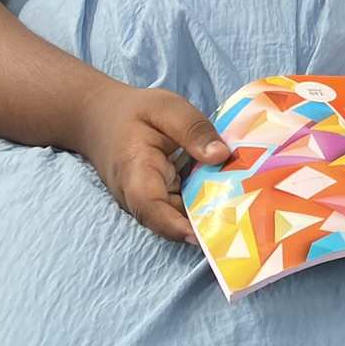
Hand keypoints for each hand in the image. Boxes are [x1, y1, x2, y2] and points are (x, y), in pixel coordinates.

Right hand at [73, 83, 228, 243]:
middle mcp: (137, 195)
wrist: (100, 118)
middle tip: (242, 225)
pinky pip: (181, 207)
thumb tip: (222, 155)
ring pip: (178, 216)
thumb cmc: (134, 112)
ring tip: (245, 215)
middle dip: (203, 225)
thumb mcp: (167, 108)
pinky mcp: (157, 198)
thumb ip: (193, 130)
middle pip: (169, 219)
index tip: (202, 237)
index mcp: (136, 172)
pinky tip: (233, 199)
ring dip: (207, 217)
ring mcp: (146, 200)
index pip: (151, 207)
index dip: (176, 226)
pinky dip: (203, 205)